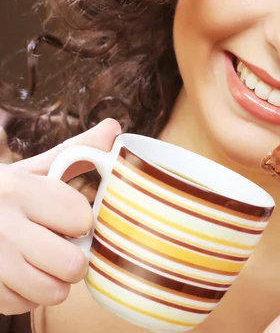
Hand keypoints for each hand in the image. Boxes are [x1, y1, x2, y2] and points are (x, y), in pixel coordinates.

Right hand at [0, 119, 120, 314]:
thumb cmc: (1, 195)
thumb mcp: (32, 171)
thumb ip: (75, 153)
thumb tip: (114, 128)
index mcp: (20, 190)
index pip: (82, 220)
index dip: (80, 222)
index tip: (66, 218)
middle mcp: (2, 225)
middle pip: (73, 264)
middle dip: (73, 258)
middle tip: (59, 245)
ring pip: (53, 292)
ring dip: (52, 280)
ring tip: (40, 260)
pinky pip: (25, 306)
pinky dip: (27, 295)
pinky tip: (18, 274)